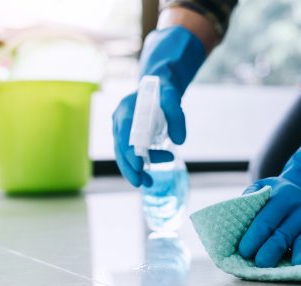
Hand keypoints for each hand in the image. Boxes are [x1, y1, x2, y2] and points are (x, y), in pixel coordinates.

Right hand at [112, 26, 205, 186]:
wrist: (157, 87)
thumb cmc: (164, 92)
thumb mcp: (173, 98)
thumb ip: (177, 117)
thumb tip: (180, 141)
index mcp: (127, 110)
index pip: (124, 134)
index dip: (130, 152)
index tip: (139, 166)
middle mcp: (120, 121)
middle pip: (120, 148)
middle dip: (129, 167)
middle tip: (141, 183)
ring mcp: (121, 130)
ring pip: (122, 154)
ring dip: (133, 170)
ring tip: (147, 183)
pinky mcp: (127, 137)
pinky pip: (129, 154)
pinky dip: (137, 166)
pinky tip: (148, 177)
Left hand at [238, 178, 300, 267]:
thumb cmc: (278, 193)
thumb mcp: (264, 186)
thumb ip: (250, 196)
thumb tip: (234, 216)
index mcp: (281, 198)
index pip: (266, 219)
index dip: (255, 235)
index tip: (244, 251)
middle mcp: (299, 211)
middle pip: (283, 234)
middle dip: (272, 249)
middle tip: (260, 263)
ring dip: (300, 254)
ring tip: (294, 265)